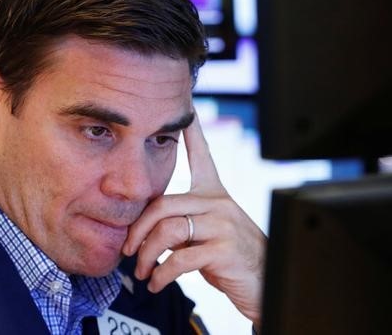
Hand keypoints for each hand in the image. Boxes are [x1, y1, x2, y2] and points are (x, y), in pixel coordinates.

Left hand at [122, 113, 266, 326]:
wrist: (264, 282)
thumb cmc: (231, 257)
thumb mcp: (205, 232)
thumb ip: (180, 222)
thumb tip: (144, 229)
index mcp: (214, 193)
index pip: (202, 154)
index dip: (193, 131)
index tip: (187, 108)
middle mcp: (218, 202)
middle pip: (163, 204)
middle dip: (138, 230)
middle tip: (128, 251)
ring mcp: (222, 224)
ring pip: (168, 230)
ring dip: (147, 255)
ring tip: (143, 271)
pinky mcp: (223, 249)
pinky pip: (179, 258)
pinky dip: (162, 274)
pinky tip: (158, 282)